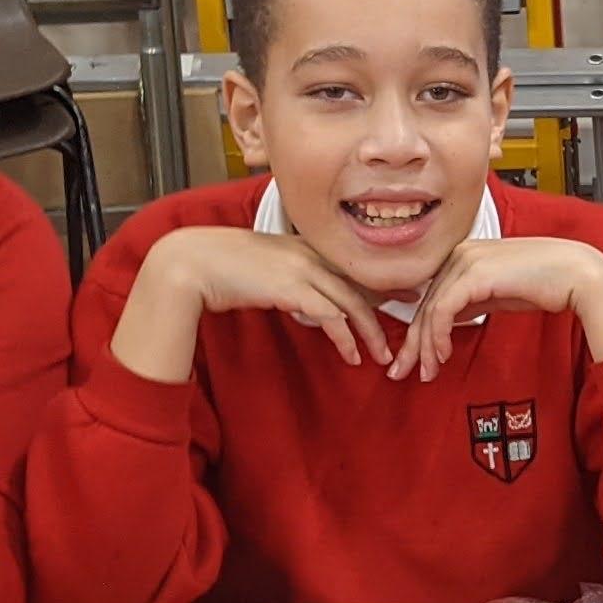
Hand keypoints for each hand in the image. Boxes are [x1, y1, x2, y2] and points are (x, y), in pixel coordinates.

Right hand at [155, 224, 396, 363]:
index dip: (379, 282)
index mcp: (304, 247)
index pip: (351, 266)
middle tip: (410, 324)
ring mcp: (301, 269)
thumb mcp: (264, 270)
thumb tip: (303, 304)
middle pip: (360, 283)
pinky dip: (345, 337)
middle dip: (388, 305)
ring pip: (351, 302)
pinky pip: (330, 315)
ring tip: (382, 354)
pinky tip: (352, 354)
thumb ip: (289, 283)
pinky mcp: (291, 289)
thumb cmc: (223, 268)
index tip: (403, 294)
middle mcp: (309, 255)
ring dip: (370, 331)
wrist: (193, 263)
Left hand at [393, 232, 602, 379]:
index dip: (419, 331)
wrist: (575, 274)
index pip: (432, 296)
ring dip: (425, 346)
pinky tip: (441, 355)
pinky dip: (438, 336)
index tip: (414, 360)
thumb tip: (449, 321)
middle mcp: (459, 254)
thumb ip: (472, 302)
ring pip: (430, 310)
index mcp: (464, 254)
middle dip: (412, 343)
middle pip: (425, 304)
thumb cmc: (546, 283)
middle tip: (400, 372)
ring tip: (426, 372)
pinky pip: (443, 310)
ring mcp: (465, 261)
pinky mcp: (473, 274)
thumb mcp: (499, 295)